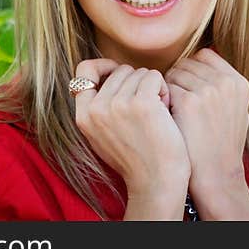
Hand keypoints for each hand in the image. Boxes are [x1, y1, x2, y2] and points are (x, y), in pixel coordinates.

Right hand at [72, 59, 189, 218]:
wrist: (156, 182)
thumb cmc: (136, 158)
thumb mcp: (103, 135)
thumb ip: (98, 108)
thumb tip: (104, 75)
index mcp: (83, 116)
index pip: (83, 71)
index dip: (104, 67)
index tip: (119, 74)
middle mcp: (96, 108)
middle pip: (120, 70)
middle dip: (137, 83)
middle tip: (145, 109)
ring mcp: (118, 104)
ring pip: (139, 73)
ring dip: (152, 88)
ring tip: (155, 114)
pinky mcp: (142, 102)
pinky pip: (154, 76)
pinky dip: (164, 89)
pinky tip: (165, 110)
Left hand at [165, 48, 248, 218]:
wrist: (216, 176)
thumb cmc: (222, 145)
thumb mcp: (237, 111)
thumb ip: (225, 86)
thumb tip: (204, 63)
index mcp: (238, 81)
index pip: (205, 55)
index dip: (192, 69)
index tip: (187, 87)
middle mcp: (226, 82)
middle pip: (187, 62)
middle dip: (178, 78)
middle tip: (176, 101)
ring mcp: (208, 90)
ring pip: (173, 73)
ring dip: (168, 88)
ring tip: (173, 111)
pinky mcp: (189, 101)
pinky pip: (165, 88)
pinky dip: (162, 100)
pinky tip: (167, 117)